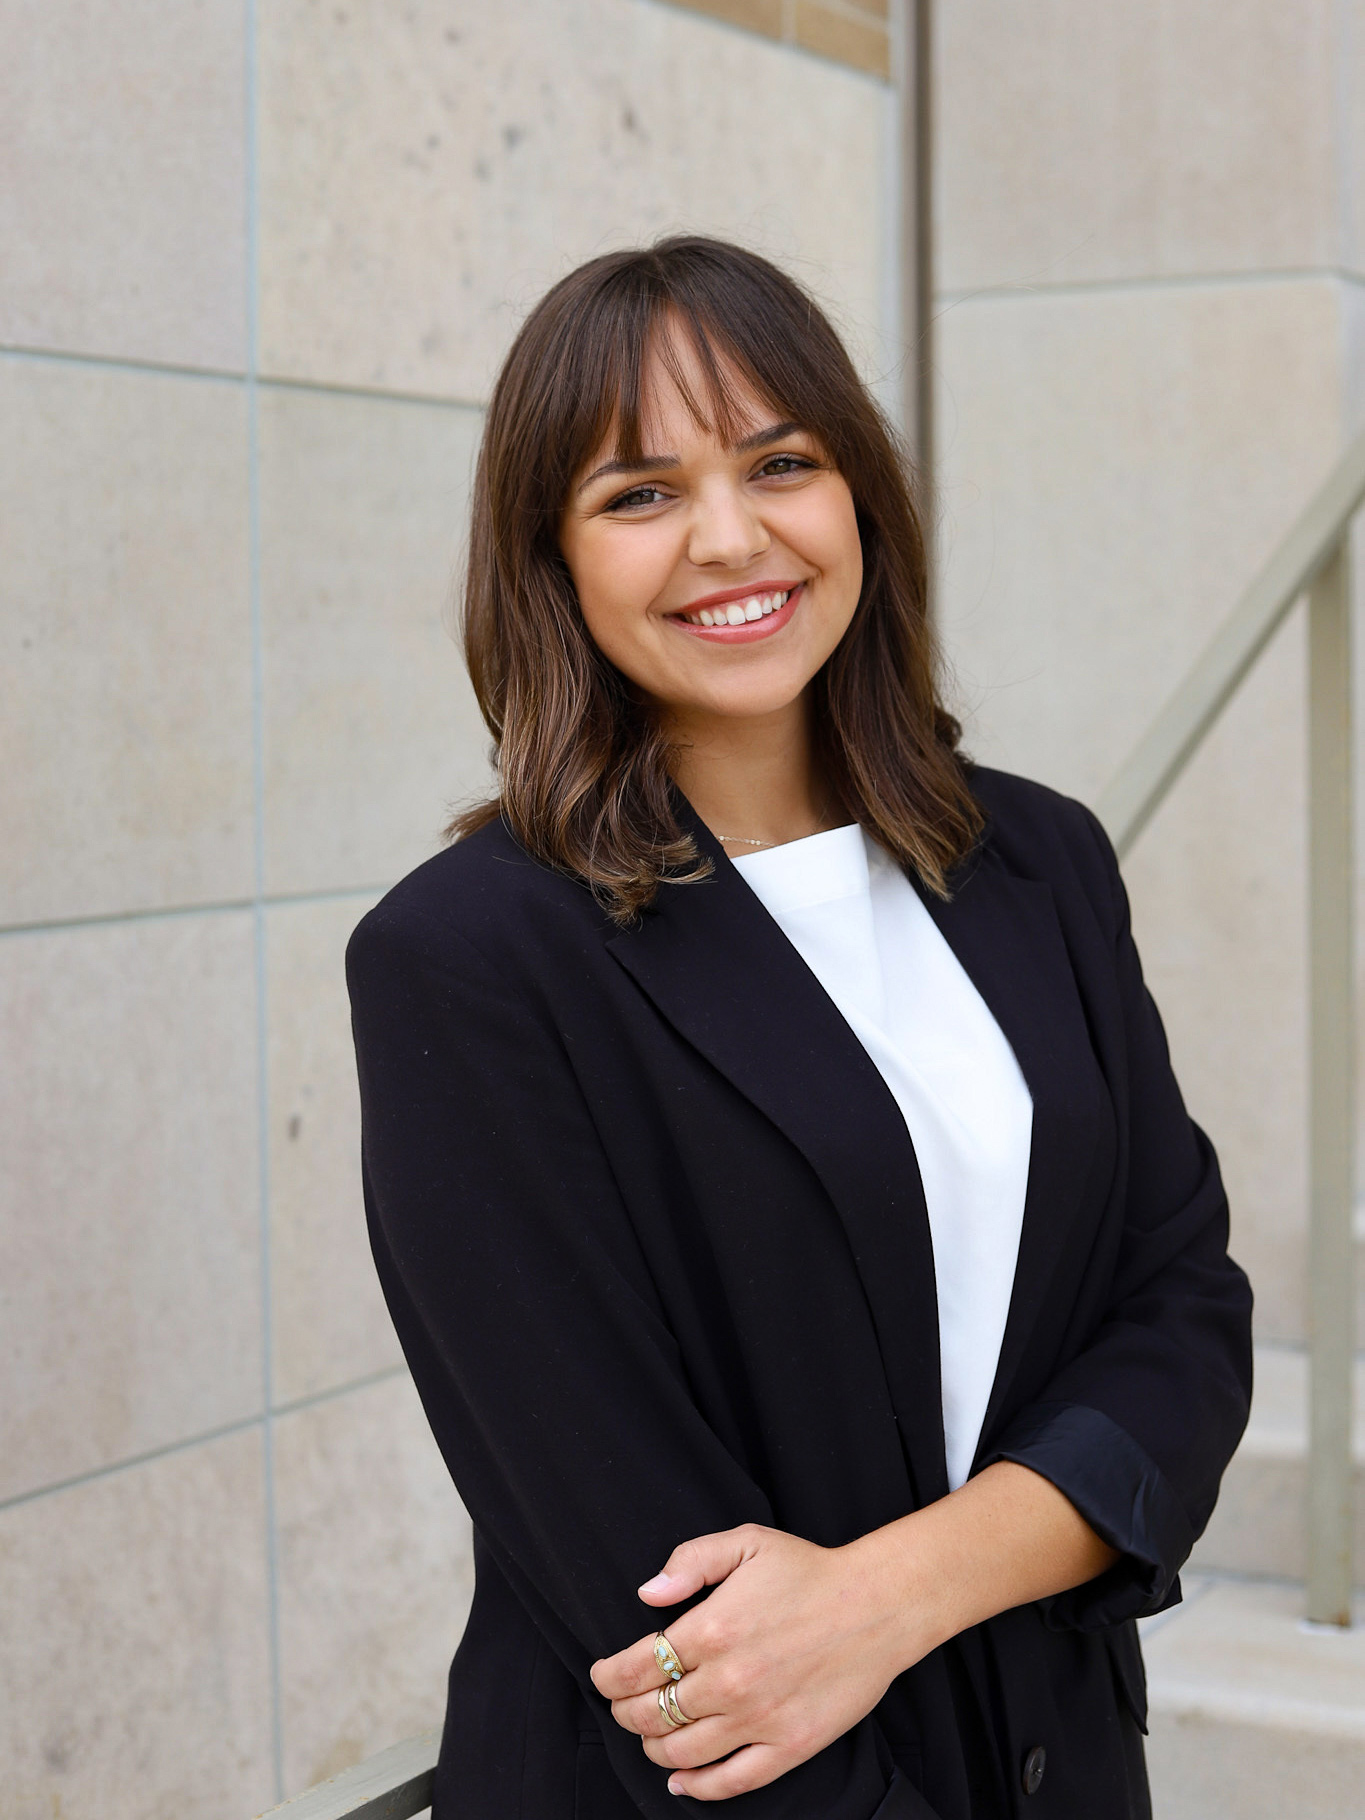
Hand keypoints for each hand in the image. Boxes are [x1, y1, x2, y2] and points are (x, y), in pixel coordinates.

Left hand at [589, 1522, 936, 1801]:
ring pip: (682, 1753)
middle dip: (624, 1712)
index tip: (602, 1675)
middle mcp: (729, 1680)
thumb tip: (646, 1594)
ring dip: (653, 1747)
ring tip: (650, 1734)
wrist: (879, 1605)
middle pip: (651, 1714)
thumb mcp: (746, 1542)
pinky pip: (731, 1782)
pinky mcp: (789, 1747)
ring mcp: (759, 1719)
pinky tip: (682, 1781)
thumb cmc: (810, 1571)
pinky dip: (697, 1788)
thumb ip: (690, 1561)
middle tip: (622, 1704)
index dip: (607, 1677)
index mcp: (712, 1629)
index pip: (635, 1668)